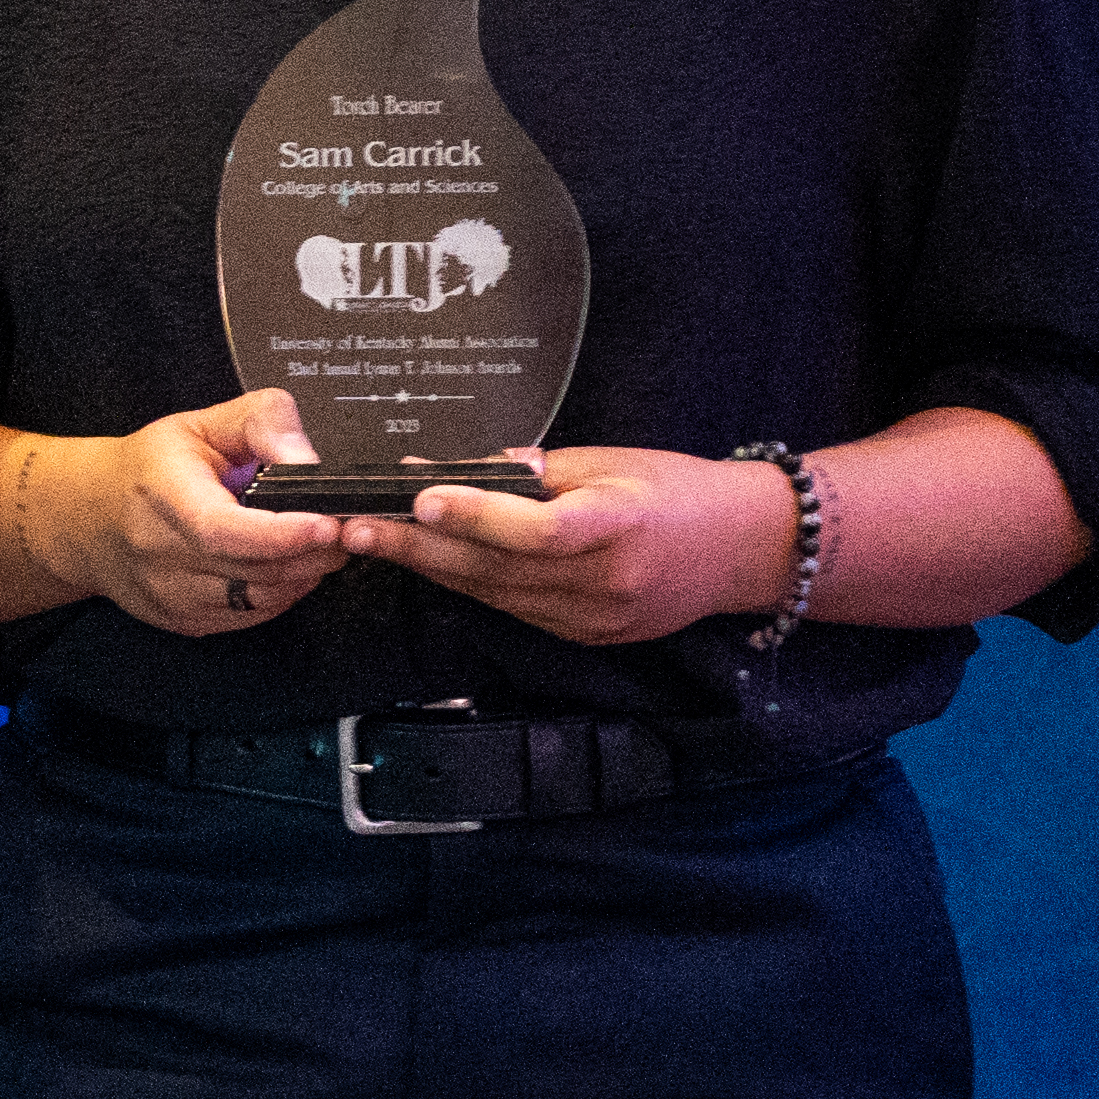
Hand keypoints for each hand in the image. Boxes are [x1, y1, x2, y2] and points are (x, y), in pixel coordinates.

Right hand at [21, 394, 352, 638]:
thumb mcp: (203, 422)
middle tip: (343, 526)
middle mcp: (157, 551)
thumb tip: (306, 460)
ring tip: (314, 542)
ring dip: (302, 575)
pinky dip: (280, 594)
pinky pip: (249, 617)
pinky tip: (284, 565)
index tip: (325, 524)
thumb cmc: (150, 469)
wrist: (88, 518)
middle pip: (252, 569)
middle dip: (313, 552)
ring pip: (258, 599)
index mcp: (161, 493)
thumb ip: (263, 423)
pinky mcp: (181, 621)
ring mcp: (167, 594)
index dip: (280, 533)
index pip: (220, 529)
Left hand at [329, 443, 797, 645]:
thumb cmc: (679, 491)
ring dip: (431, 569)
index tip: (421, 499)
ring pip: (495, 595)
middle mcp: (606, 583)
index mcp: (620, 528)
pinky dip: (472, 585)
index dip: (476, 517)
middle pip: (498, 569)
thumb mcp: (612, 462)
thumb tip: (460, 469)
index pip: (538, 530)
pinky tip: (430, 564)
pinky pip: (514, 610)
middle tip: (354, 526)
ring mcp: (595, 618)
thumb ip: (536, 472)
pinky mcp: (586, 636)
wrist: (744, 550)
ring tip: (372, 541)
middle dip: (418, 548)